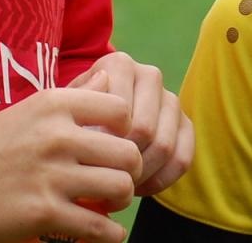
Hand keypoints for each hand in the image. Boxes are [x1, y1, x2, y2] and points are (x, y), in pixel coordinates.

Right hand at [0, 84, 140, 242]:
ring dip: (121, 200)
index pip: (121, 109)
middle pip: (129, 153)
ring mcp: (51, 176)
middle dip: (131, 170)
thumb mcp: (31, 107)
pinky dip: (110, 234)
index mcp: (54, 105)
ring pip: (120, 188)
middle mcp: (56, 136)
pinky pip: (99, 227)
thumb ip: (75, 95)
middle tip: (120, 177)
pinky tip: (105, 231)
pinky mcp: (43, 214)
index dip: (128, 129)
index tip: (118, 142)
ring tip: (109, 202)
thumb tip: (108, 76)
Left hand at [68, 52, 194, 194]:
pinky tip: (140, 188)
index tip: (87, 161)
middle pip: (145, 129)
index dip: (104, 143)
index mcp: (120, 63)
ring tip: (118, 185)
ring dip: (142, 174)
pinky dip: (161, 180)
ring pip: (165, 146)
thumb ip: (78, 108)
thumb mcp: (65, 109)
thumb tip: (103, 113)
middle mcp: (149, 75)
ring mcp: (171, 99)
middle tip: (103, 180)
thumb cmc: (71, 118)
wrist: (88, 123)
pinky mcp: (185, 124)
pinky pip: (183, 158)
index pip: (120, 110)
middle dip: (123, 162)